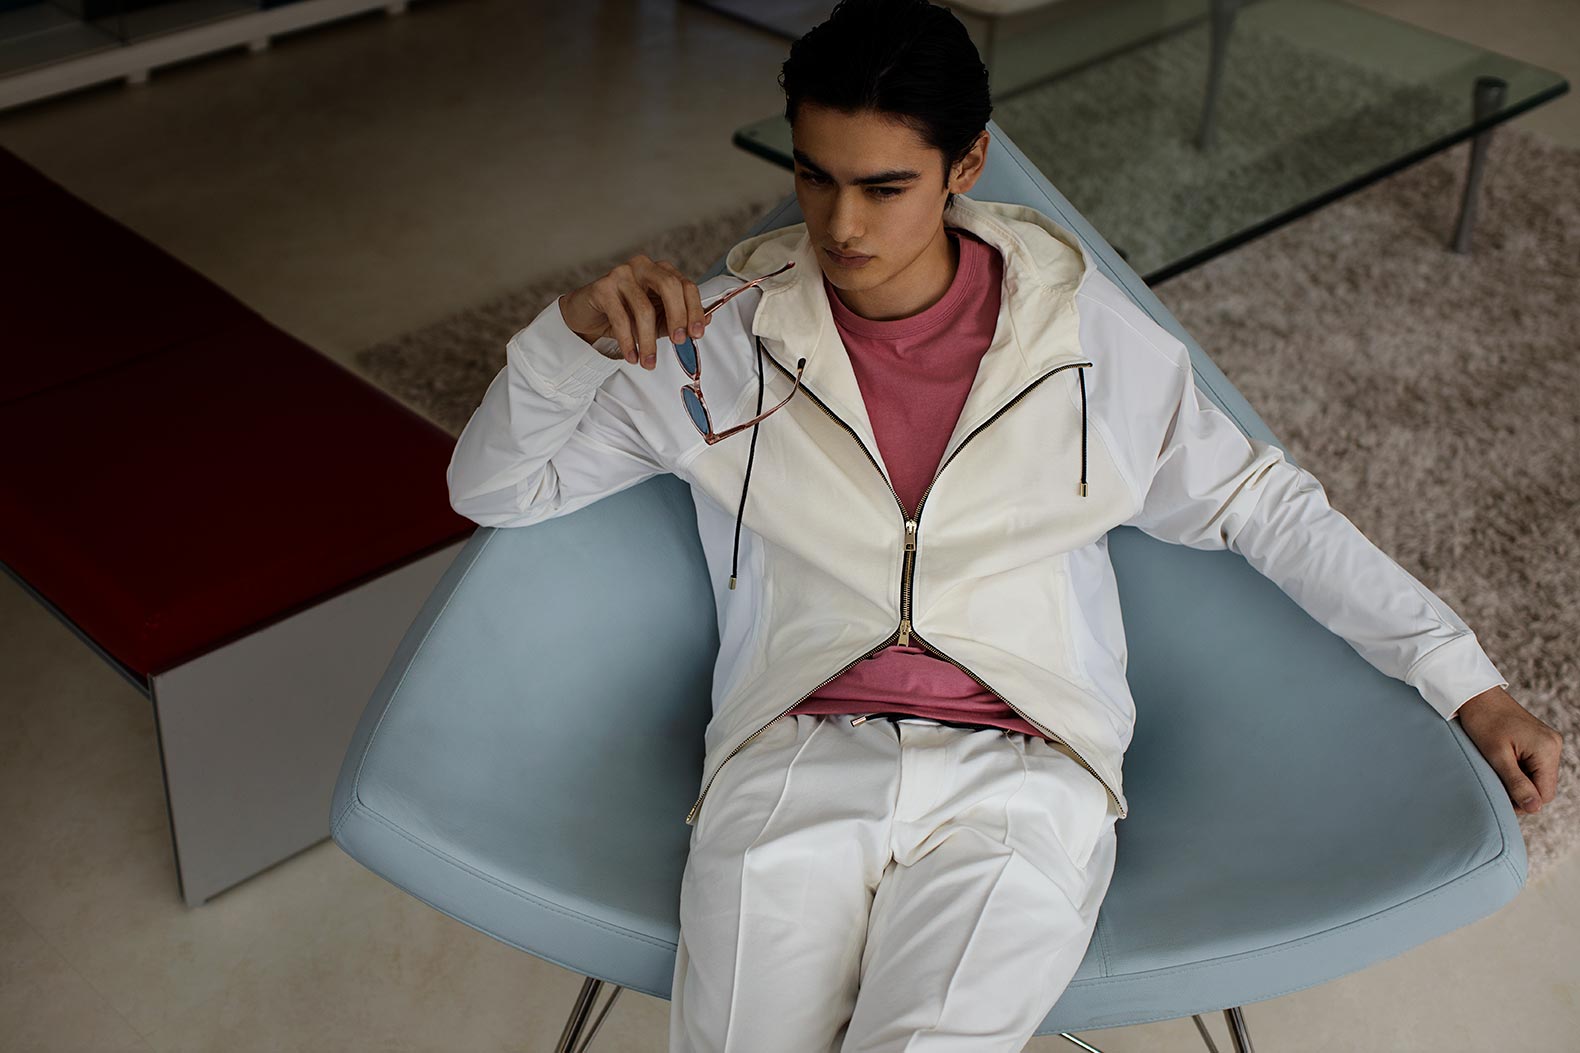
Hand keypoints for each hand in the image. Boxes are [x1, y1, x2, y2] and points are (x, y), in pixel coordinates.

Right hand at [557, 253, 710, 368]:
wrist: (588, 315)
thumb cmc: (626, 314)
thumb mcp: (658, 319)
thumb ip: (680, 319)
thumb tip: (707, 320)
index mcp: (661, 271)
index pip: (686, 285)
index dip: (694, 310)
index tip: (696, 334)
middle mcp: (643, 267)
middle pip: (669, 286)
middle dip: (678, 317)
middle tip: (679, 342)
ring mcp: (621, 274)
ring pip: (644, 308)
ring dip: (648, 340)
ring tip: (648, 362)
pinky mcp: (602, 287)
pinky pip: (621, 318)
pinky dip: (628, 341)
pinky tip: (632, 356)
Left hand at [1455, 686, 1562, 814]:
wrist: (1476, 695)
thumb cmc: (1483, 721)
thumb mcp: (1497, 756)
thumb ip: (1516, 783)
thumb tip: (1534, 808)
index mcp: (1547, 750)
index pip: (1545, 794)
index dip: (1524, 802)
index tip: (1500, 797)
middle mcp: (1553, 745)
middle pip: (1543, 786)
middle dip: (1521, 791)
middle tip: (1495, 783)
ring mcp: (1548, 742)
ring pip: (1538, 777)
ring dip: (1519, 780)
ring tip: (1497, 770)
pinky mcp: (1539, 740)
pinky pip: (1534, 765)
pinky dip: (1519, 769)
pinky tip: (1503, 762)